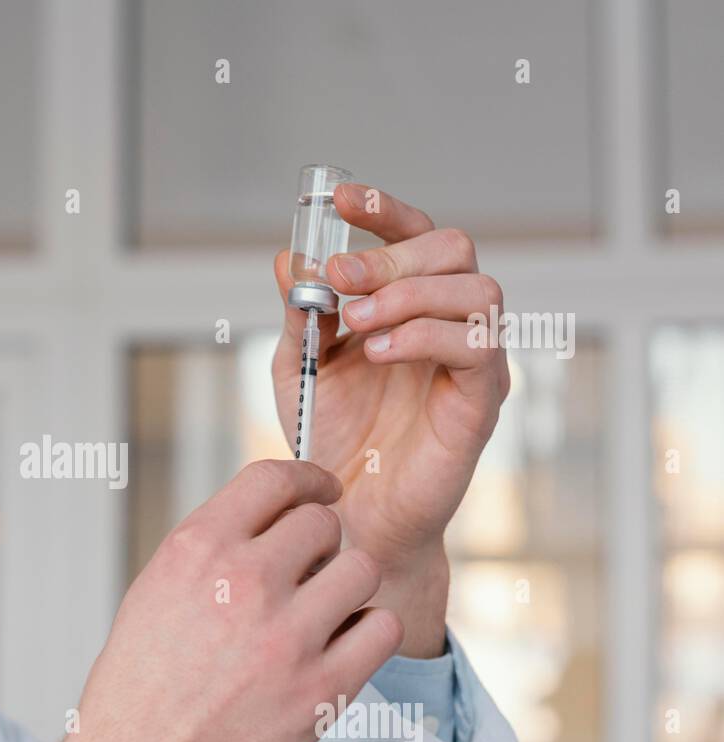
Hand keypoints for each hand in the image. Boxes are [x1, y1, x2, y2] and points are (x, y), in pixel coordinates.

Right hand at [22, 459, 402, 741]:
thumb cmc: (143, 682)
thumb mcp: (157, 588)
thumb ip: (216, 545)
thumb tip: (275, 514)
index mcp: (197, 550)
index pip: (275, 479)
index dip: (308, 478)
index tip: (322, 490)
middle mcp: (244, 582)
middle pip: (324, 522)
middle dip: (320, 545)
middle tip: (308, 575)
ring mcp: (287, 636)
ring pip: (362, 568)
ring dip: (347, 585)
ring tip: (324, 612)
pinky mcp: (323, 689)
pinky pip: (381, 628)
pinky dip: (367, 633)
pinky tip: (341, 646)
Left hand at [272, 183, 509, 656]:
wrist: (347, 513)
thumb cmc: (332, 438)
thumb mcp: (301, 366)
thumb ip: (300, 312)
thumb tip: (288, 256)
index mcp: (408, 303)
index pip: (413, 233)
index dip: (382, 208)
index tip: (337, 199)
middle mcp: (448, 321)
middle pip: (453, 246)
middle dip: (393, 252)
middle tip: (342, 277)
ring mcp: (472, 358)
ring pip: (475, 286)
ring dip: (409, 293)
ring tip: (356, 323)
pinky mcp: (483, 398)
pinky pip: (476, 344)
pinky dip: (424, 336)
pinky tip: (378, 352)